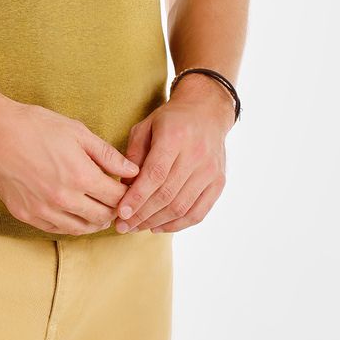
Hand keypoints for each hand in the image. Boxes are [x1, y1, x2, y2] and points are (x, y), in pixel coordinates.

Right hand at [0, 99, 139, 234]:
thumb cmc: (36, 126)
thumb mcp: (77, 132)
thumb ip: (107, 155)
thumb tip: (132, 171)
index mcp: (81, 176)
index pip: (117, 197)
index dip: (127, 194)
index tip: (127, 189)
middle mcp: (65, 198)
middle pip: (102, 217)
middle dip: (114, 210)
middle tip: (115, 202)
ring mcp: (44, 210)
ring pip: (81, 229)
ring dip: (94, 222)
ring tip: (98, 211)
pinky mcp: (26, 215)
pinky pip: (57, 229)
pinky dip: (71, 224)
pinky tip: (74, 214)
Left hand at [114, 77, 233, 231]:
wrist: (206, 112)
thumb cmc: (170, 121)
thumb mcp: (145, 127)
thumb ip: (133, 155)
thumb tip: (123, 188)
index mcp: (175, 137)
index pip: (155, 174)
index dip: (137, 197)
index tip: (121, 212)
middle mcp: (196, 155)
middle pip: (167, 194)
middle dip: (142, 215)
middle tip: (122, 226)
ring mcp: (210, 170)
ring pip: (181, 207)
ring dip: (156, 222)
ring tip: (136, 228)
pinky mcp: (219, 182)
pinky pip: (198, 212)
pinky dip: (177, 225)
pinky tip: (158, 227)